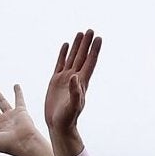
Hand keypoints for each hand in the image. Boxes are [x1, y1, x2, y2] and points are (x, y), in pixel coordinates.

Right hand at [45, 30, 101, 155]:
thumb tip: (75, 77)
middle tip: (90, 30)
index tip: (98, 38)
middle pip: (82, 56)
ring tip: (80, 33)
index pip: (90, 62)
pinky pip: (60, 63)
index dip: (94, 50)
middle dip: (86, 44)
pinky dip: (63, 54)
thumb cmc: (68, 118)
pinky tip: (65, 45)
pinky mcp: (56, 81)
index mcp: (82, 82)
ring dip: (77, 46)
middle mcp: (75, 78)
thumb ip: (75, 92)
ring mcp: (65, 78)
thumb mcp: (73, 106)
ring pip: (72, 57)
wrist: (59, 125)